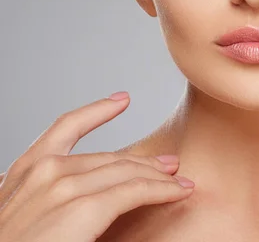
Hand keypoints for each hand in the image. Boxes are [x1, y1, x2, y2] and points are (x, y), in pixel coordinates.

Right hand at [0, 92, 193, 241]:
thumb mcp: (23, 215)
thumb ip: (43, 197)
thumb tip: (73, 196)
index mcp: (24, 173)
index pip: (65, 129)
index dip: (97, 111)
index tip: (122, 99)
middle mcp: (42, 172)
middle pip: (107, 157)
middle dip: (143, 161)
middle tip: (169, 164)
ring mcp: (61, 187)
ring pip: (126, 172)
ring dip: (158, 176)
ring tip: (179, 180)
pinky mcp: (82, 208)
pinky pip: (135, 191)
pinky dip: (163, 190)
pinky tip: (179, 191)